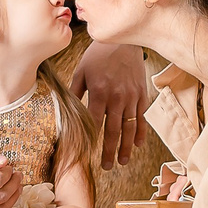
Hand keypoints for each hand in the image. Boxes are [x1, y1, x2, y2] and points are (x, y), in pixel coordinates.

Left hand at [74, 41, 151, 168]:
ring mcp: (132, 97)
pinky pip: (142, 118)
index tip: (87, 154)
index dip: (91, 140)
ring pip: (129, 128)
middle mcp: (117, 97)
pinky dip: (140, 132)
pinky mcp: (142, 95)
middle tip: (105, 166)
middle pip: (113, 130)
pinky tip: (137, 145)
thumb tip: (64, 110)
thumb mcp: (81, 71)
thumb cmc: (98, 55)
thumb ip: (74, 92)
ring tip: (122, 162)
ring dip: (126, 147)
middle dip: (109, 151)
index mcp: (99, 91)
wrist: (124, 40)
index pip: (95, 122)